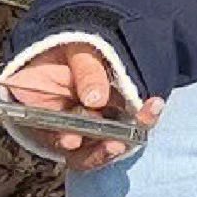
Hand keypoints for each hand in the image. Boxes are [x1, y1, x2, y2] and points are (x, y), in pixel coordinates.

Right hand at [0, 42, 164, 171]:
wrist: (85, 44)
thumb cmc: (72, 46)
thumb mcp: (75, 48)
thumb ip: (84, 71)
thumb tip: (95, 98)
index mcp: (43, 109)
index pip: (47, 132)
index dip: (59, 140)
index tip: (72, 139)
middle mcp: (65, 126)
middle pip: (79, 152)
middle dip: (98, 151)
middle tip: (115, 143)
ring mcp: (90, 128)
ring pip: (105, 146)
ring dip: (127, 138)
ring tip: (145, 117)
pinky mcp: (114, 122)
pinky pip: (127, 131)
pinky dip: (141, 122)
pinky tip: (153, 106)